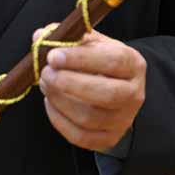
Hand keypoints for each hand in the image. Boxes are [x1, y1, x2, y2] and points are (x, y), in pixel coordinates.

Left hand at [34, 25, 145, 151]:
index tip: (53, 56)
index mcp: (132, 63)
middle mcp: (134, 93)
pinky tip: (50, 102)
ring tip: (46, 84)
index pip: (112, 61)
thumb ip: (67, 36)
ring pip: (90, 118)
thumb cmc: (99, 59)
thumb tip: (40, 37)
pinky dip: (59, 120)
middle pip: (106, 94)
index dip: (80, 59)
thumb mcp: (90, 41)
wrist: (115, 86)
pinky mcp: (110, 138)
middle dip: (69, 83)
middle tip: (46, 73)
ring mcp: (124, 119)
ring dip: (60, 101)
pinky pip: (81, 137)